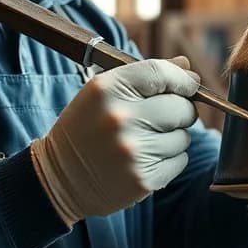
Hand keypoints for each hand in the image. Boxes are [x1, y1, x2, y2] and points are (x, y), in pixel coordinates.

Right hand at [32, 57, 200, 225]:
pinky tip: (145, 159)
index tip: (189, 85)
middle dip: (179, 111)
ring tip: (144, 141)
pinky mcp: (143, 179)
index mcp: (107, 89)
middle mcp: (121, 118)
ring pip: (183, 136)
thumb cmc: (86, 128)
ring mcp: (133, 151)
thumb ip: (146, 75)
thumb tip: (187, 68)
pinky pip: (180, 161)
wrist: (59, 178)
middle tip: (159, 118)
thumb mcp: (103, 93)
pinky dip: (169, 160)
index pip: (161, 73)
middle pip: (181, 107)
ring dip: (172, 138)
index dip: (182, 80)